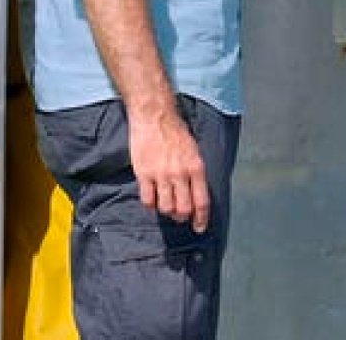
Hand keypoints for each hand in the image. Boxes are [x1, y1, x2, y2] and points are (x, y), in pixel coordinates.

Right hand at [128, 106, 210, 231]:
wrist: (155, 117)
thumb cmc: (176, 132)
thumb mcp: (194, 151)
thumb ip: (196, 173)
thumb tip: (197, 194)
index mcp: (196, 168)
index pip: (202, 201)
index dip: (201, 219)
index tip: (199, 228)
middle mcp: (180, 174)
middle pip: (183, 209)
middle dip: (183, 218)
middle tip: (180, 218)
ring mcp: (161, 175)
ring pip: (166, 208)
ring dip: (167, 212)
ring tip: (166, 206)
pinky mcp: (144, 174)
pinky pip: (148, 200)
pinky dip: (151, 205)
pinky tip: (152, 199)